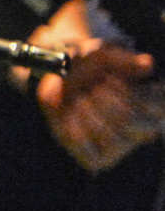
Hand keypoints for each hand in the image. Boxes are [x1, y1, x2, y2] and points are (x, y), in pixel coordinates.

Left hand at [20, 0, 163, 174]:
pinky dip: (76, 132)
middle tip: (95, 88)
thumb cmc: (86, 65)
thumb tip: (148, 64)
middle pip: (133, 123)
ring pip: (114, 139)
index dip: (137, 93)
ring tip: (81, 98)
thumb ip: (123, 58)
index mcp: (152, 103)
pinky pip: (92, 156)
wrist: (56, 78)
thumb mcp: (101, 53)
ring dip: (91, 113)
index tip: (112, 79)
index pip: (160, 106)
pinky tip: (70, 115)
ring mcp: (120, 144)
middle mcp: (141, 127)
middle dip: (109, 102)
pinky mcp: (97, 157)